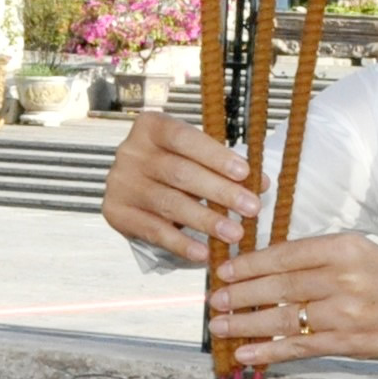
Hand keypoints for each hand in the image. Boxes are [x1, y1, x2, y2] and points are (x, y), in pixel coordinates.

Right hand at [100, 112, 259, 262]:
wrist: (131, 184)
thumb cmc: (170, 164)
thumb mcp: (193, 155)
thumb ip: (222, 165)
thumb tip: (261, 184)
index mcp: (151, 127)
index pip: (185, 138)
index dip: (216, 156)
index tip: (245, 173)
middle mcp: (131, 153)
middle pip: (180, 173)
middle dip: (220, 192)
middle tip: (251, 208)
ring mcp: (120, 184)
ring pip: (169, 203)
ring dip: (206, 220)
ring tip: (234, 233)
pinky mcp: (116, 213)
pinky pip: (153, 231)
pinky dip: (181, 243)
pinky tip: (204, 251)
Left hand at [207, 234, 377, 364]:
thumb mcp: (362, 252)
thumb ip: (320, 260)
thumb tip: (268, 270)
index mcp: (344, 247)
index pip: (285, 254)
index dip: (249, 264)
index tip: (224, 270)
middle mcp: (344, 277)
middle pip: (279, 286)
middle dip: (241, 294)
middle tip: (214, 299)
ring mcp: (348, 312)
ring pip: (284, 318)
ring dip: (246, 324)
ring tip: (220, 327)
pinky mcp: (353, 342)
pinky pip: (301, 347)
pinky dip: (269, 351)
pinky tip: (246, 354)